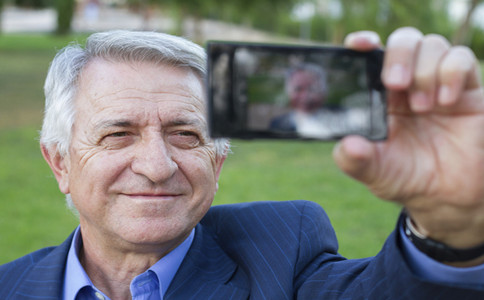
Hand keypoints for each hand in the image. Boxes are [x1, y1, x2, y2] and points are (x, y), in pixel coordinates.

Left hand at [333, 27, 483, 249]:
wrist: (447, 196)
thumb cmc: (406, 178)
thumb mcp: (374, 173)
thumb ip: (355, 161)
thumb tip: (347, 145)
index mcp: (379, 97)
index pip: (370, 57)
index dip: (364, 44)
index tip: (359, 45)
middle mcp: (407, 85)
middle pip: (403, 41)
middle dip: (398, 55)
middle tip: (394, 83)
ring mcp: (436, 84)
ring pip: (432, 45)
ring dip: (425, 72)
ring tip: (423, 108)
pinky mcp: (466, 90)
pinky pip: (461, 59)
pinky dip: (451, 73)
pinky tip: (446, 101)